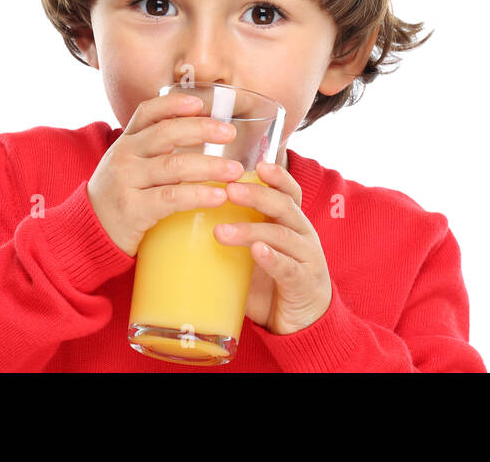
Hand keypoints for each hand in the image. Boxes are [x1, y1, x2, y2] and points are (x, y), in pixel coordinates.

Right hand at [87, 92, 246, 256]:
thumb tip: (206, 133)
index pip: (148, 112)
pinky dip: (198, 195)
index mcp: (127, 141)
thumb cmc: (122, 195)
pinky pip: (171, 198)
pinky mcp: (132, 209)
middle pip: (166, 133)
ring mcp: (126, 182)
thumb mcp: (132, 165)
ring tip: (234, 171)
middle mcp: (124, 156)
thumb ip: (157, 149)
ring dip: (209, 166)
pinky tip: (218, 196)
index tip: (201, 103)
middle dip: (202, 130)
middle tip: (230, 134)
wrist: (88, 233)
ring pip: (173, 166)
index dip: (174, 104)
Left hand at [213, 160, 331, 334]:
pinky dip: (273, 258)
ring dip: (251, 230)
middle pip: (284, 206)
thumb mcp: (254, 256)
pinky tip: (257, 252)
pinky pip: (289, 268)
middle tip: (228, 190)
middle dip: (257, 195)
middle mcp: (303, 236)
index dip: (276, 176)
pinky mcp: (304, 284)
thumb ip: (233, 238)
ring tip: (222, 231)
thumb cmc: (272, 285)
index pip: (289, 192)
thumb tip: (182, 222)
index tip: (256, 164)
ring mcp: (307, 259)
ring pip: (282, 235)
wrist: (303, 325)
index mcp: (292, 225)